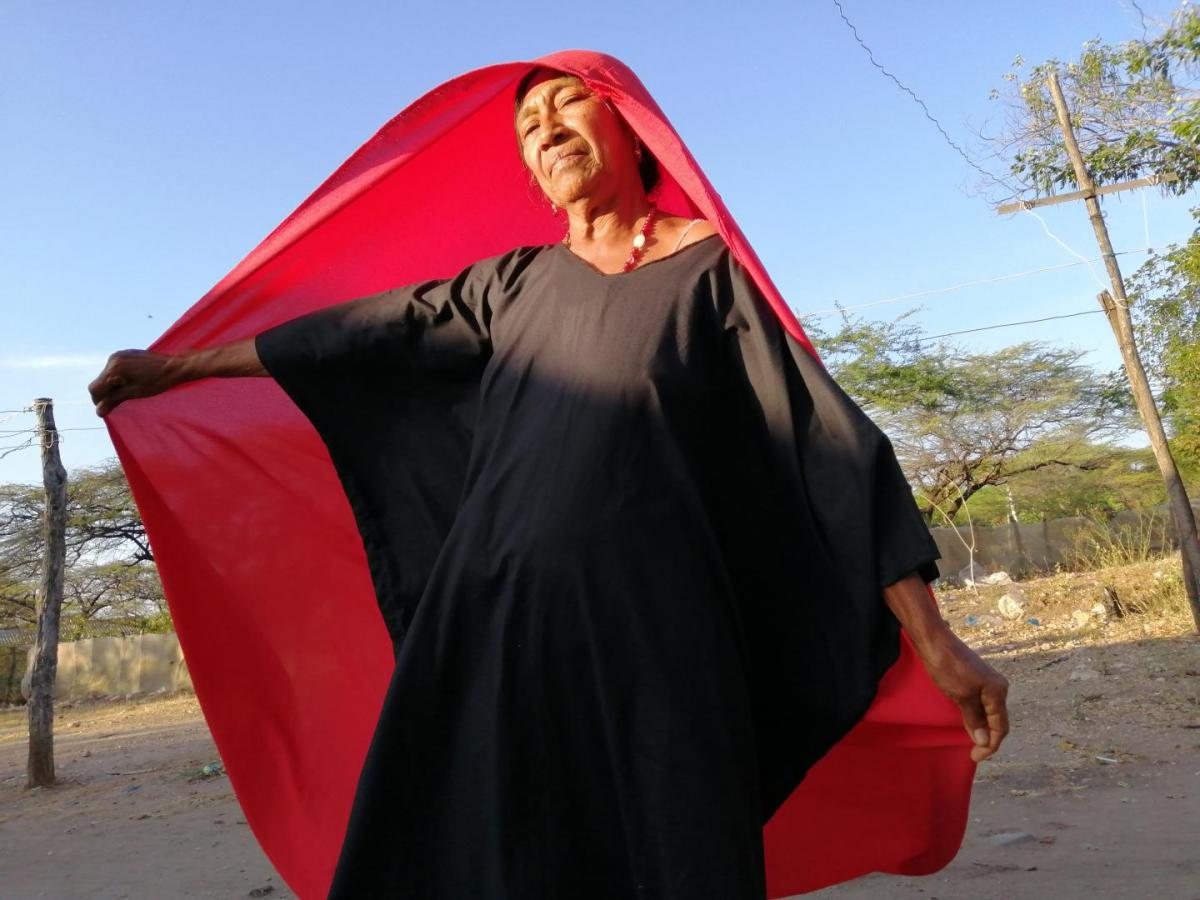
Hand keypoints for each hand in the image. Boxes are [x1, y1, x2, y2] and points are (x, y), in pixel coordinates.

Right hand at [88, 349, 179, 416]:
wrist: (175, 366)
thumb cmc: (158, 381)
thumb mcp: (134, 393)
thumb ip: (114, 400)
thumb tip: (98, 412)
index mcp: (114, 368)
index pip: (95, 388)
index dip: (99, 401)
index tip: (108, 409)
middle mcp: (113, 359)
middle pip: (100, 382)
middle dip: (106, 394)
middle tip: (121, 402)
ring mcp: (119, 354)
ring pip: (106, 376)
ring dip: (112, 386)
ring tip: (128, 392)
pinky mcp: (125, 354)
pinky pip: (114, 368)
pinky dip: (118, 378)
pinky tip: (131, 382)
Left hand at [915, 629, 1009, 762]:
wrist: (934, 640)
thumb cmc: (948, 667)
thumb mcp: (961, 695)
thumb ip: (974, 719)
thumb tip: (985, 740)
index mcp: (998, 692)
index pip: (1000, 727)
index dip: (990, 746)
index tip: (974, 757)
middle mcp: (997, 687)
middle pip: (997, 720)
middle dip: (987, 738)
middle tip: (972, 753)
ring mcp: (986, 682)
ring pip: (988, 712)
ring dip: (981, 728)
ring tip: (969, 742)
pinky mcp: (974, 679)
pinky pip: (980, 704)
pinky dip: (975, 717)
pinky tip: (966, 722)